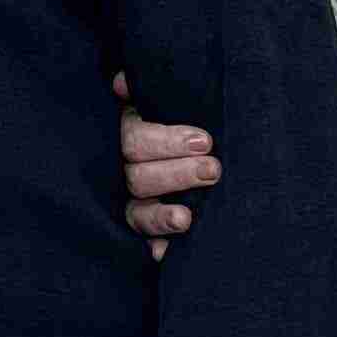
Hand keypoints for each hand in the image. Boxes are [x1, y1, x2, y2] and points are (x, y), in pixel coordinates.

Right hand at [114, 73, 218, 246]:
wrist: (196, 146)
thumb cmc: (179, 118)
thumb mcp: (163, 101)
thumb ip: (144, 91)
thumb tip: (123, 82)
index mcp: (127, 134)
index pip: (135, 141)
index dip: (166, 142)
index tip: (204, 140)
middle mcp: (123, 171)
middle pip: (138, 178)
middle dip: (177, 175)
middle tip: (213, 169)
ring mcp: (131, 202)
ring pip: (138, 212)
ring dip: (162, 216)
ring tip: (188, 216)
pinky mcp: (144, 229)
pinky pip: (144, 241)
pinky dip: (155, 248)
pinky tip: (163, 254)